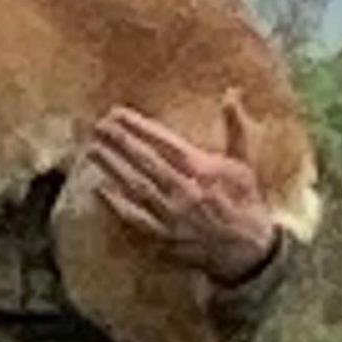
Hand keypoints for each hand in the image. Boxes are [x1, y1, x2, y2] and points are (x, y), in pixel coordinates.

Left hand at [88, 102, 279, 283]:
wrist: (248, 249)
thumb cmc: (244, 201)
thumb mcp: (243, 162)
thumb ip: (234, 126)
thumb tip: (231, 92)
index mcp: (203, 169)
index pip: (165, 142)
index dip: (139, 126)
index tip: (117, 113)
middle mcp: (186, 190)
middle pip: (146, 161)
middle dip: (120, 141)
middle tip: (98, 125)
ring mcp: (173, 215)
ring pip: (137, 186)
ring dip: (113, 167)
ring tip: (92, 149)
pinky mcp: (165, 237)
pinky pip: (136, 218)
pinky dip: (117, 204)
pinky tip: (99, 188)